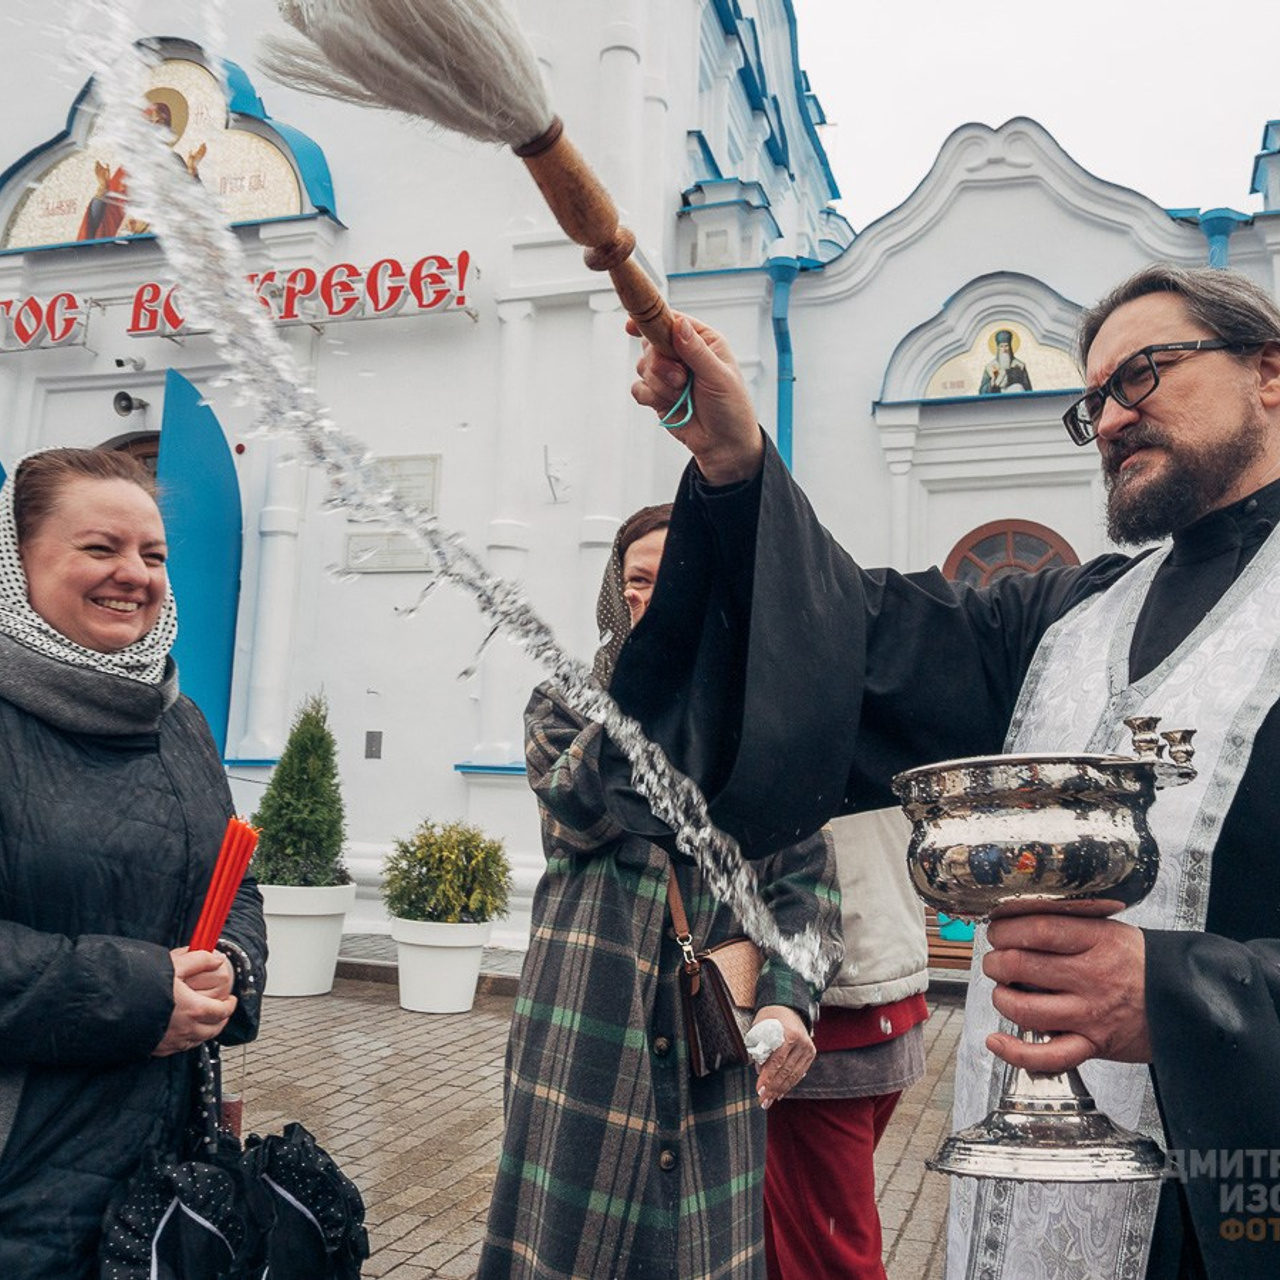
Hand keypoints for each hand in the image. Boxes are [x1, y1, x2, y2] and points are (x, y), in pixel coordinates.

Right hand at [153, 948, 236, 1056]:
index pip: (222, 1011)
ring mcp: (171, 1042)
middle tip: (222, 1011)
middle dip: (221, 1020)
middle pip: (213, 1029)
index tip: (231, 1000)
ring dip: (205, 1031)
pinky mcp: (157, 1049)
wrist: (111, 1006)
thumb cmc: (144, 984)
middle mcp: (186, 1029)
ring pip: (197, 1041)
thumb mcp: (175, 965)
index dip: (230, 1005)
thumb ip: (199, 960)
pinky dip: (187, 1040)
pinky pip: (179, 1047)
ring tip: (205, 1020)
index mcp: (195, 1009)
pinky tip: (183, 1031)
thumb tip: (217, 959)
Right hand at [628, 312, 763, 484]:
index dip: (652, 320)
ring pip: (642, 366)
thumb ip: (696, 351)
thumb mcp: (719, 376)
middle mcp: (683, 354)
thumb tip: (679, 325)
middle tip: (681, 378)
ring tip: (681, 394)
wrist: (723, 445)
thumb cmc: (731, 409)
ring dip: (660, 383)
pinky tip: (668, 402)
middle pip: (651, 343)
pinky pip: (638, 388)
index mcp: (702, 341)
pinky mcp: (657, 394)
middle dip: (661, 363)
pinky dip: (650, 396)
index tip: (633, 324)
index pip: (672, 321)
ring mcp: (668, 374)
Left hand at [752, 1005, 814, 1108]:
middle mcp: (802, 1042)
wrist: (788, 1007)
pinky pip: (800, 1073)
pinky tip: (780, 1093)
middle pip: (786, 1071)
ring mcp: (808, 1048)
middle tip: (763, 1100)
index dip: (767, 1077)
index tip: (759, 1089)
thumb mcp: (761, 1026)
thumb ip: (760, 1047)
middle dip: (773, 1088)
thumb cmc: (771, 1017)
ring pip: (794, 1075)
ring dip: (781, 1089)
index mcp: (789, 1033)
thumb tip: (759, 1069)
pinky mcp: (811, 1053)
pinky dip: (790, 1084)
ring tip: (769, 1100)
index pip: (777, 1061)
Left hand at [983, 914, 1149, 1072]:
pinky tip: (997, 1041)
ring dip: (1000, 999)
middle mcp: (1091, 977)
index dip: (1005, 930)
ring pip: (1025, 1009)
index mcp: (1096, 941)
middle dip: (995, 963)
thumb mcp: (1110, 929)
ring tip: (1002, 991)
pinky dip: (1015, 1052)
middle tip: (996, 961)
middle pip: (1021, 966)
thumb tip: (1016, 921)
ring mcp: (1091, 1014)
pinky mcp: (1093, 1045)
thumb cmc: (1141, 963)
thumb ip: (1068, 926)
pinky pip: (1048, 1056)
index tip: (997, 932)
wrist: (1188, 1000)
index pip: (1036, 930)